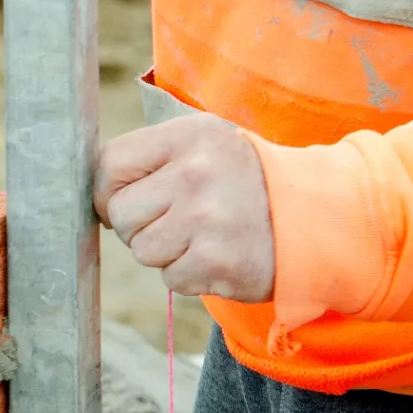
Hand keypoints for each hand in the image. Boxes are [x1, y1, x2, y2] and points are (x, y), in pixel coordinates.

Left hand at [94, 114, 276, 302]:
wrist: (319, 218)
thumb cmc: (245, 182)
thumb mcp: (205, 146)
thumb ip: (151, 158)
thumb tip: (93, 195)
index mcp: (190, 135)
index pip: (110, 164)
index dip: (109, 191)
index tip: (126, 201)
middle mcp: (197, 172)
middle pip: (122, 213)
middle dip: (140, 225)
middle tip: (177, 221)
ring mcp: (208, 218)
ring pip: (141, 249)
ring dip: (165, 252)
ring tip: (203, 236)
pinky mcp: (217, 261)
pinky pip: (170, 277)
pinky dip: (188, 274)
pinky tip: (218, 256)